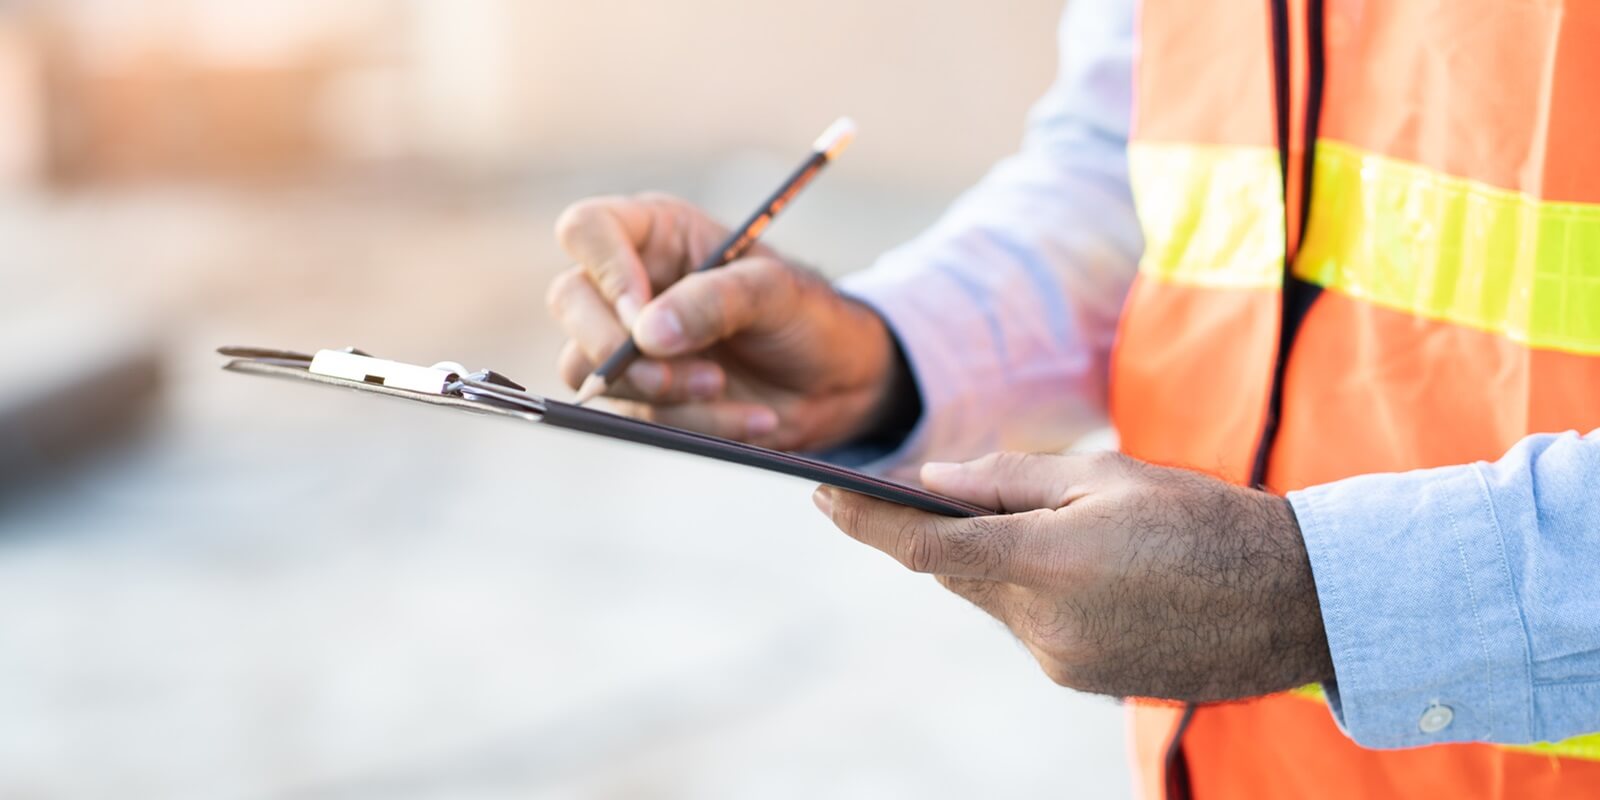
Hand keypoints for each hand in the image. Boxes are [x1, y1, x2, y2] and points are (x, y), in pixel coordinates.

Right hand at [547, 193, 905, 450]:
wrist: (836, 382)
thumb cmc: (807, 316)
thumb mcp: (776, 293)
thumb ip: (716, 301)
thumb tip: (647, 333)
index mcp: (656, 234)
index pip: (588, 230)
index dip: (604, 271)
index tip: (641, 317)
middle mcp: (630, 282)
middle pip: (569, 300)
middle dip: (612, 347)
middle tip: (665, 374)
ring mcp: (629, 342)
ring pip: (592, 370)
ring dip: (661, 391)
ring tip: (724, 388)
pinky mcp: (642, 395)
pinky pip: (637, 415)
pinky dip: (693, 423)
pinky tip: (749, 418)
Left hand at [812, 451, 1333, 700]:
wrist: (1296, 599)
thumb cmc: (1203, 517)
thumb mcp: (1105, 473)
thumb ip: (1009, 479)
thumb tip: (933, 479)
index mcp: (1042, 562)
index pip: (922, 545)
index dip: (863, 521)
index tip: (819, 495)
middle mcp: (1041, 625)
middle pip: (957, 574)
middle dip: (952, 535)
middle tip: (964, 496)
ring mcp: (1063, 662)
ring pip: (997, 603)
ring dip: (1004, 567)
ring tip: (1065, 533)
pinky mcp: (1085, 680)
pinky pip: (1035, 631)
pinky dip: (1040, 597)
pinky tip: (1093, 574)